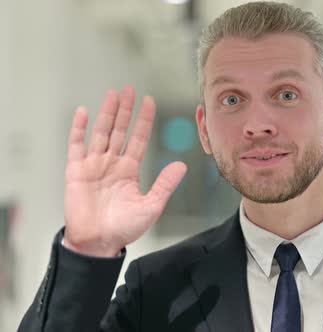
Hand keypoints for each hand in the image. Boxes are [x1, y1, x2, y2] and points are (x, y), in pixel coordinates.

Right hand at [63, 86, 186, 256]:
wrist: (98, 243)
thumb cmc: (123, 228)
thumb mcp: (151, 206)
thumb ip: (164, 185)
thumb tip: (182, 165)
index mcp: (130, 170)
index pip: (138, 139)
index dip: (143, 121)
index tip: (150, 102)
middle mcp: (112, 163)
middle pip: (120, 130)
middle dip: (126, 110)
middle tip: (130, 89)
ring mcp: (93, 165)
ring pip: (101, 132)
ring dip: (107, 114)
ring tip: (113, 94)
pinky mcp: (76, 171)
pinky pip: (76, 146)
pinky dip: (78, 129)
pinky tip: (82, 112)